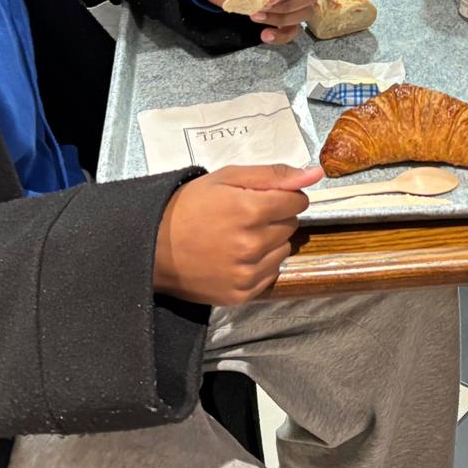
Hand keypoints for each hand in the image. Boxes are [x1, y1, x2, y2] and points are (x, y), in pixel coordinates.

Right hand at [154, 164, 323, 305]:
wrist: (152, 246)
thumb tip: (315, 174)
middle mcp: (252, 244)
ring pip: (284, 250)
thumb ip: (274, 175)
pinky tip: (236, 256)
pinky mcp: (241, 293)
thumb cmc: (188, 206)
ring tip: (238, 236)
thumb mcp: (228, 177)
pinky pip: (271, 274)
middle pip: (291, 225)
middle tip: (244, 216)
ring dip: (269, 242)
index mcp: (250, 210)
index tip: (263, 197)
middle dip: (274, 217)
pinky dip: (260, 264)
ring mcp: (247, 272)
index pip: (297, 201)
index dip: (283, 196)